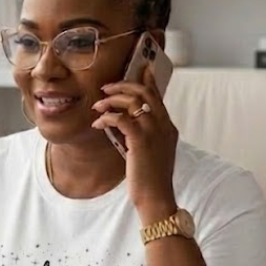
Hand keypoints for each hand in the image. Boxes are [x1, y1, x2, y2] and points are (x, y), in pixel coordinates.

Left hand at [90, 62, 178, 218]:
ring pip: (133, 101)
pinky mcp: (140, 140)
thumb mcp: (150, 151)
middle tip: (106, 88)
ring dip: (111, 100)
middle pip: (145, 92)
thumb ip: (141, 134)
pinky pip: (121, 118)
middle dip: (123, 85)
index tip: (140, 67)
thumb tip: (122, 121)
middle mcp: (163, 125)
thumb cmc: (150, 178)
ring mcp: (154, 132)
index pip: (157, 96)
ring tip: (97, 106)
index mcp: (168, 127)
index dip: (147, 80)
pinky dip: (107, 117)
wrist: (156, 198)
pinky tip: (97, 123)